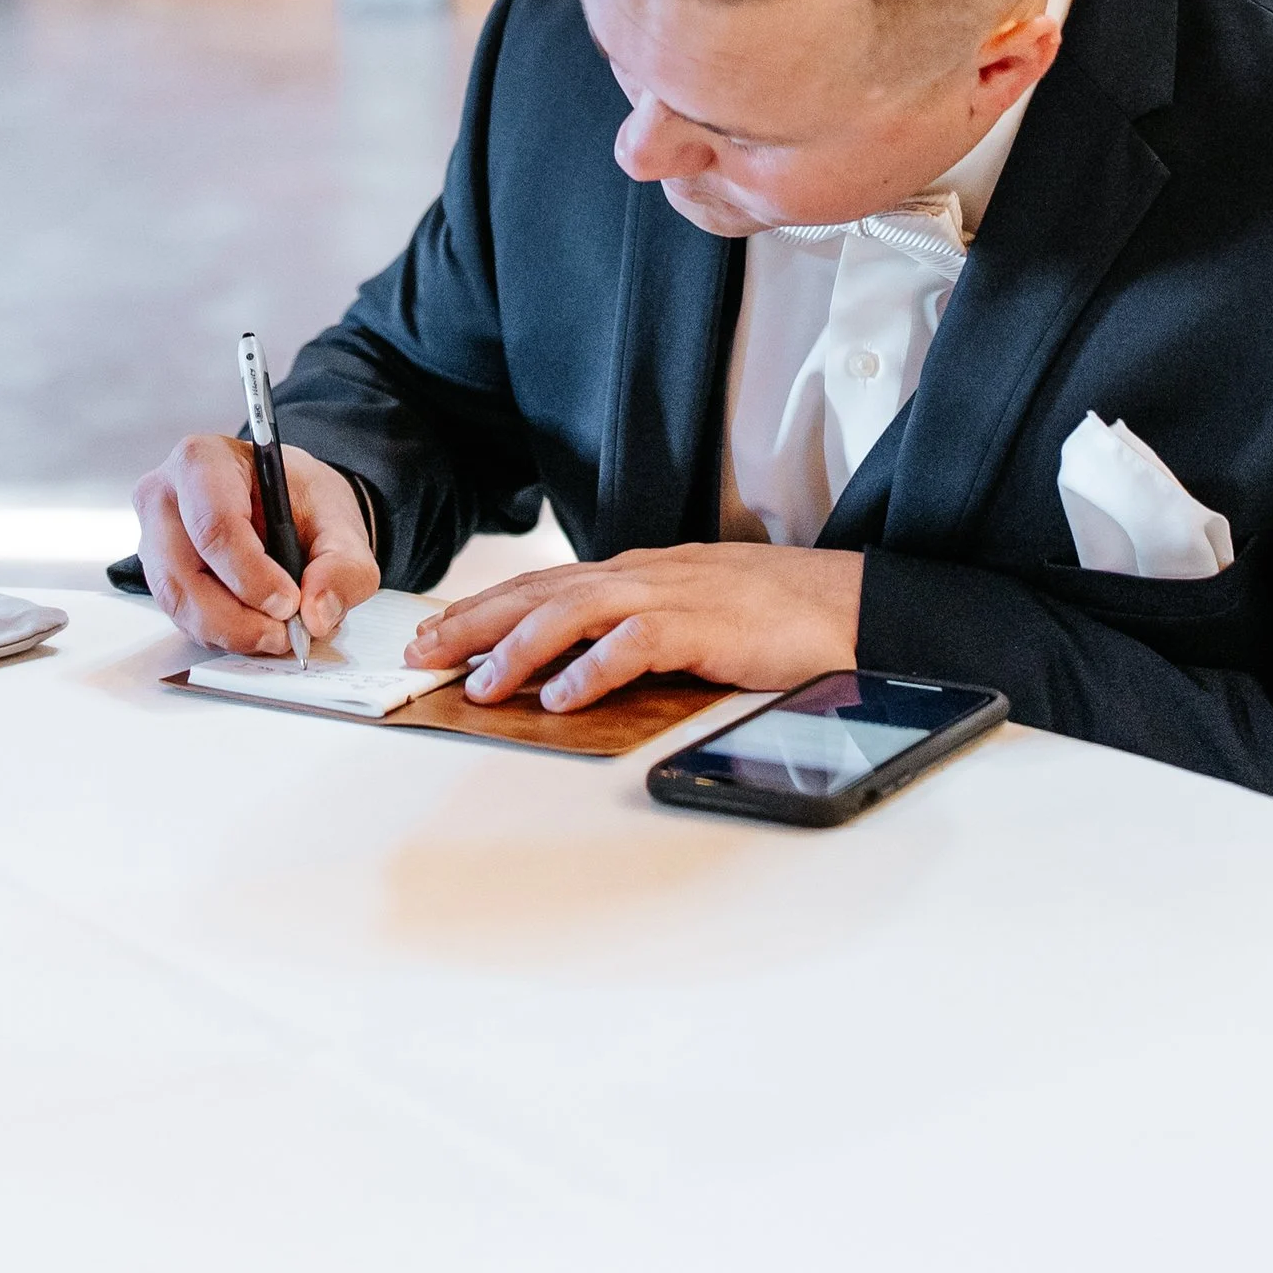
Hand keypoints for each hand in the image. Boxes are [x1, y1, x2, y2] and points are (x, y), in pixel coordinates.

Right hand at [133, 435, 379, 656]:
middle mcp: (164, 499)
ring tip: (277, 635)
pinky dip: (223, 635)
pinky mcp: (161, 576)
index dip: (251, 574)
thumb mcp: (339, 521)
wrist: (286, 504)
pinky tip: (257, 628)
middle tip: (285, 634)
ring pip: (179, 604)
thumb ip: (343, 565)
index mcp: (203, 461)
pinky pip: (182, 618)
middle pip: (184, 575)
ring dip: (231, 633)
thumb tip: (317, 613)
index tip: (289, 603)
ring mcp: (155, 540)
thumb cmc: (300, 498)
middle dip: (238, 618)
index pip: (214, 524)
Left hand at [413, 542, 862, 713]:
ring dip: (523, 648)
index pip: (544, 585)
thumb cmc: (773, 615)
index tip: (436, 632)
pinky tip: (563, 698)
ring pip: (577, 612)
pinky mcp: (706, 625)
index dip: (485, 608)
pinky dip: (596, 670)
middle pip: (543, 592)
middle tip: (423, 652)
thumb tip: (575, 665)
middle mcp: (645, 576)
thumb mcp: (689, 614)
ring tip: (484, 685)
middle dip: (477, 622)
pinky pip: (638, 644)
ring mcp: (675, 596)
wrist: (848, 604)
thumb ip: (635, 629)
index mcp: (639, 574)